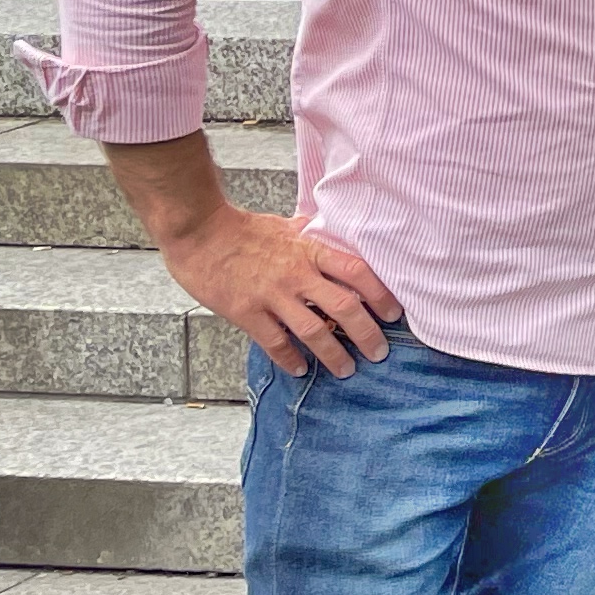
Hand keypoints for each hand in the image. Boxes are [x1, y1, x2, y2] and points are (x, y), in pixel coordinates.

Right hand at [165, 205, 401, 377]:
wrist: (199, 232)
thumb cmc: (243, 228)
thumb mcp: (286, 225)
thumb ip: (311, 234)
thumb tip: (331, 233)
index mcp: (310, 250)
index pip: (357, 272)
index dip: (380, 295)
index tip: (394, 314)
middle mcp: (297, 274)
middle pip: (344, 306)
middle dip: (366, 333)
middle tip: (380, 352)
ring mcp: (272, 295)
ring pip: (313, 331)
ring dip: (333, 354)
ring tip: (346, 369)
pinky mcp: (246, 312)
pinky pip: (274, 342)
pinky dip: (290, 359)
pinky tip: (300, 370)